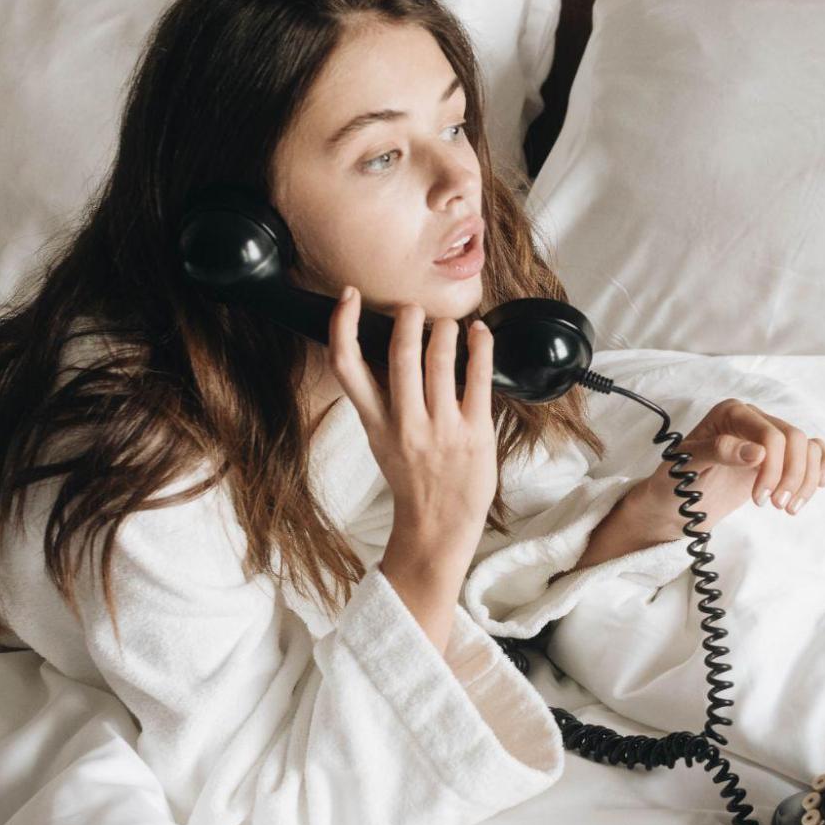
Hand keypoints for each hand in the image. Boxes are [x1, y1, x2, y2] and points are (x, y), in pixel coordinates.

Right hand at [328, 286, 496, 568]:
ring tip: (446, 323)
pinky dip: (480, 347)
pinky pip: (479, 377)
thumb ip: (381, 400)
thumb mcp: (382, 441)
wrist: (438, 527)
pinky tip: (479, 333)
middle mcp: (405, 423)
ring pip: (440, 360)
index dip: (343, 326)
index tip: (349, 297)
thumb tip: (391, 350)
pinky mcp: (475, 433)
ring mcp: (441, 428)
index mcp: (375, 423)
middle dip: (408, 319)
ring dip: (444, 329)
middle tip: (413, 307)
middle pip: (399, 355)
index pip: (346, 367)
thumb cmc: (414, 480)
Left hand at [632, 398, 824, 534]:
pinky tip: (819, 486)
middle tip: (777, 507)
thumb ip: (718, 452)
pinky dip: (821, 467)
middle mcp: (753, 419)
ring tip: (788, 509)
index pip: (769, 433)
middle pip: (794, 439)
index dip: (773, 467)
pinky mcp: (779, 459)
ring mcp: (769, 439)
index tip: (760, 500)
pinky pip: (813, 453)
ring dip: (806, 479)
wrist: (675, 507)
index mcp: (731, 413)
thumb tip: (758, 452)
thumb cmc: (674, 483)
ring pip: (807, 447)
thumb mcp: (686, 465)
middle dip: (791, 475)